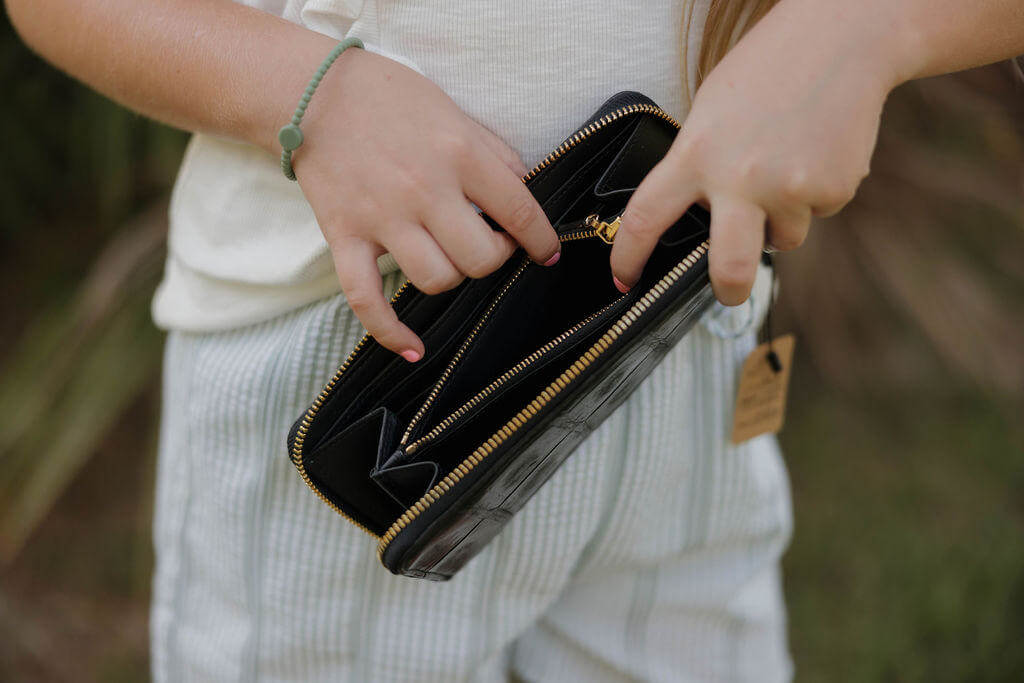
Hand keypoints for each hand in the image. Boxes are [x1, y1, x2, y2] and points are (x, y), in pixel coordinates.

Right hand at [293, 48, 559, 360]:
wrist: (312, 94)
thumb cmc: (389, 97)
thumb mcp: (455, 112)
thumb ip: (493, 154)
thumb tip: (525, 192)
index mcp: (458, 155)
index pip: (518, 212)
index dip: (541, 240)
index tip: (547, 252)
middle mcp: (424, 191)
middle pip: (481, 259)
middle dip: (496, 258)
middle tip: (490, 243)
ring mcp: (382, 219)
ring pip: (436, 280)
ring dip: (453, 276)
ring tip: (450, 258)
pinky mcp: (345, 237)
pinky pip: (367, 299)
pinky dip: (390, 331)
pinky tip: (414, 348)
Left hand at [610, 0, 898, 304]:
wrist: (842, 39)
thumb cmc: (768, 69)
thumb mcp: (710, 112)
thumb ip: (697, 164)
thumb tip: (693, 214)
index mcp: (697, 154)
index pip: (647, 218)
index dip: (629, 256)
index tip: (623, 279)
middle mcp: (741, 179)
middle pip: (729, 268)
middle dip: (728, 291)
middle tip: (728, 291)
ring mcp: (790, 189)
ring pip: (781, 239)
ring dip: (781, 219)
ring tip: (786, 166)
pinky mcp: (833, 190)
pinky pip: (817, 213)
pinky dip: (815, 193)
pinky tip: (816, 152)